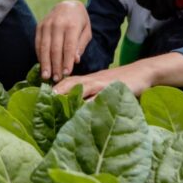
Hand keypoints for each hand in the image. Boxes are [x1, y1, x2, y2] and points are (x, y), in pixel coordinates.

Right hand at [36, 0, 90, 81]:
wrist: (67, 5)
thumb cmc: (80, 21)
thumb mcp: (86, 31)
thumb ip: (81, 45)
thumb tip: (75, 61)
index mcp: (71, 25)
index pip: (68, 47)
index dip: (67, 61)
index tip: (66, 73)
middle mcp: (57, 24)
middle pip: (55, 49)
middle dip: (55, 66)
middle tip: (56, 79)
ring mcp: (46, 25)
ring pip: (44, 47)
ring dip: (45, 63)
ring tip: (46, 76)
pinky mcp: (39, 26)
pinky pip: (37, 44)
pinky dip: (39, 56)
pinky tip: (42, 65)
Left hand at [53, 53, 182, 98]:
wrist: (142, 73)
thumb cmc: (120, 82)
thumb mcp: (102, 87)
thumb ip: (89, 94)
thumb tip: (73, 107)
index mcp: (87, 80)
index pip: (66, 81)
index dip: (54, 87)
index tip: (39, 95)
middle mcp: (92, 80)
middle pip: (69, 82)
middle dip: (56, 91)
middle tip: (43, 99)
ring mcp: (102, 84)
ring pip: (82, 88)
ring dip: (68, 95)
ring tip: (56, 102)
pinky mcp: (114, 90)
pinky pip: (100, 97)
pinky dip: (91, 103)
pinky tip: (83, 110)